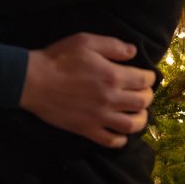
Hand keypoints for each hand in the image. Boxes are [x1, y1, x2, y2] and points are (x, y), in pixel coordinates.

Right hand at [20, 33, 154, 148]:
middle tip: (144, 92)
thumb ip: (112, 45)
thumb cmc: (59, 58)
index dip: (150, 77)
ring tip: (139, 113)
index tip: (148, 76)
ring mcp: (99, 117)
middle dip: (147, 96)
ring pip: (131, 125)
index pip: (143, 80)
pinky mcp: (87, 129)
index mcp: (112, 75)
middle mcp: (110, 98)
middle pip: (142, 103)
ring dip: (141, 119)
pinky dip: (122, 139)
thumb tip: (133, 52)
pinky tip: (121, 132)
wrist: (34, 81)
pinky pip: (111, 141)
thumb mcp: (86, 41)